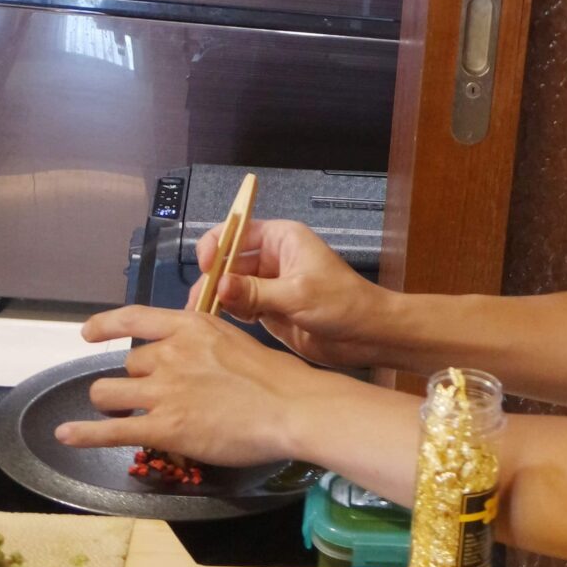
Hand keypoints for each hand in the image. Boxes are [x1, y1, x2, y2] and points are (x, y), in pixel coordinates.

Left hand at [55, 306, 326, 464]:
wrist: (291, 408)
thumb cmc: (275, 377)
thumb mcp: (234, 340)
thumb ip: (202, 343)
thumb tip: (187, 354)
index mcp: (190, 326)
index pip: (134, 318)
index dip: (105, 324)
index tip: (88, 332)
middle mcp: (170, 353)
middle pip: (129, 363)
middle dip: (137, 380)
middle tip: (155, 396)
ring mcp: (163, 391)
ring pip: (108, 391)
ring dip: (111, 402)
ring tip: (120, 413)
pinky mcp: (163, 427)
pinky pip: (110, 429)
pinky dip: (83, 433)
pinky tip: (65, 435)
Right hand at [187, 218, 394, 369]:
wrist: (366, 335)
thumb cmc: (343, 303)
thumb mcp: (297, 294)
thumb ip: (255, 292)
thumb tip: (220, 286)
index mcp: (282, 239)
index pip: (237, 231)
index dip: (217, 245)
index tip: (206, 267)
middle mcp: (272, 258)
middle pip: (229, 261)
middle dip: (212, 279)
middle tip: (200, 302)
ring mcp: (269, 284)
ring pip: (231, 286)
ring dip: (217, 298)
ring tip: (204, 315)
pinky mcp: (269, 308)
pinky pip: (240, 306)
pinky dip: (229, 313)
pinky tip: (224, 323)